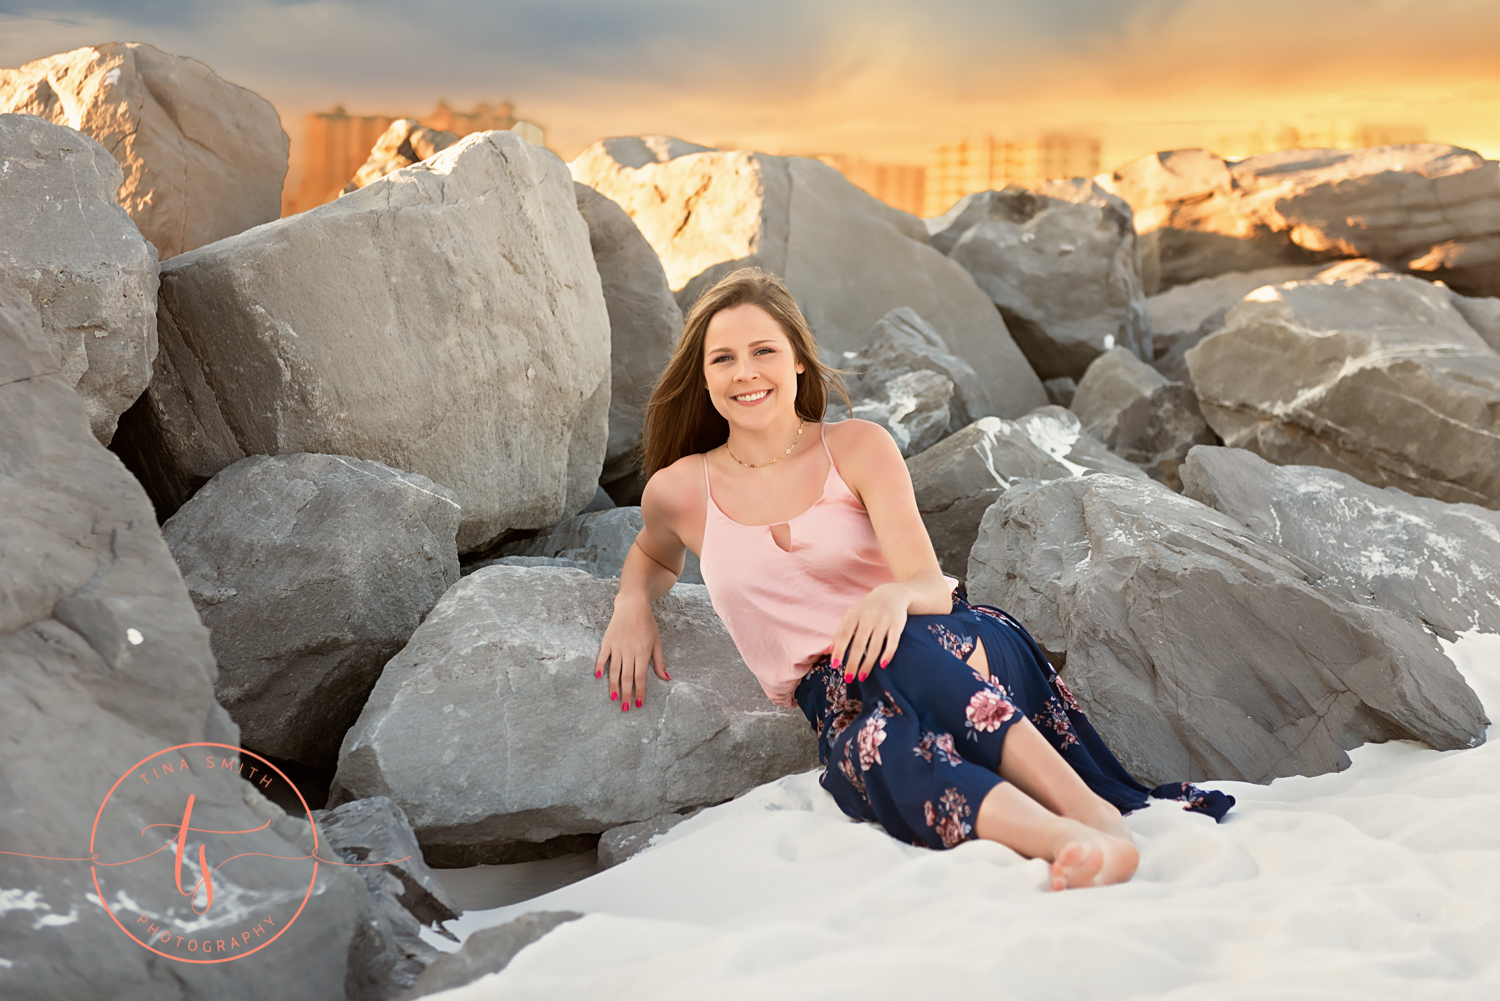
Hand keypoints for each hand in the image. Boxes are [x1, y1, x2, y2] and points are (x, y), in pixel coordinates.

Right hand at [594, 593, 668, 711]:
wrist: (633, 605)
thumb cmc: (647, 624)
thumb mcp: (657, 642)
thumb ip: (659, 662)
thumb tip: (666, 679)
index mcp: (643, 652)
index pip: (640, 676)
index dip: (639, 691)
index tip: (638, 703)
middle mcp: (629, 651)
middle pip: (627, 677)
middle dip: (626, 694)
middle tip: (625, 708)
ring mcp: (617, 646)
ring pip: (614, 670)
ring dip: (614, 686)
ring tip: (614, 699)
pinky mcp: (607, 641)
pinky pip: (602, 656)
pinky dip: (600, 666)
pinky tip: (598, 677)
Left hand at [830, 583, 909, 682]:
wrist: (892, 594)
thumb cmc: (867, 609)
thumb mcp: (852, 616)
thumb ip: (841, 633)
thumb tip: (827, 652)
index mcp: (854, 614)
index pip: (844, 635)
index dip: (839, 651)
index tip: (834, 666)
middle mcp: (868, 616)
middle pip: (859, 644)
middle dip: (853, 663)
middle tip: (848, 678)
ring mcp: (883, 620)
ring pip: (875, 646)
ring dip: (868, 664)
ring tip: (862, 676)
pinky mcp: (897, 624)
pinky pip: (892, 643)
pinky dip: (887, 655)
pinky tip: (882, 665)